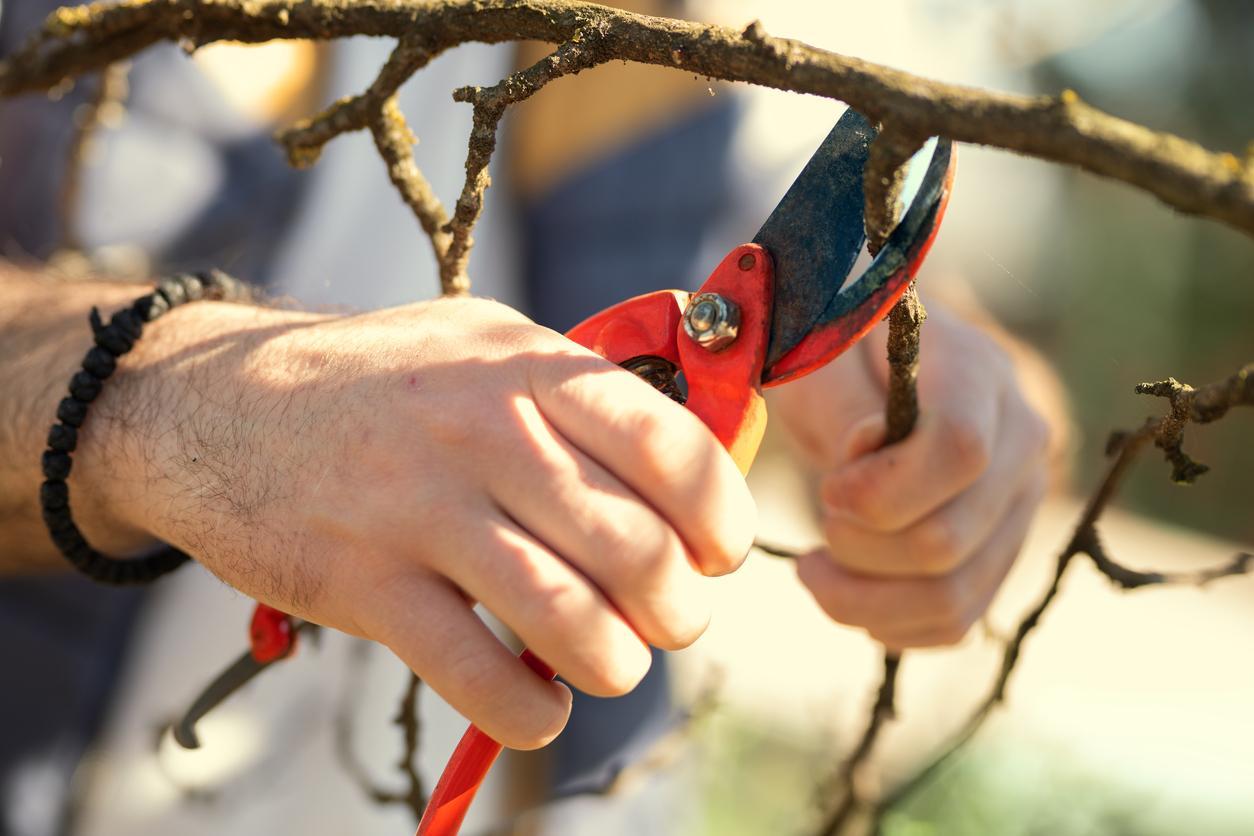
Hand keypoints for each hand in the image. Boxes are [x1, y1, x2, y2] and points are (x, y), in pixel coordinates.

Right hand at [85, 296, 754, 747]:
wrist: (215, 401)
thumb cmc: (380, 380)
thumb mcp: (482, 343)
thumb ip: (577, 389)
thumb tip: (685, 464)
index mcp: (528, 366)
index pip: (673, 449)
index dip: (722, 517)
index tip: (718, 552)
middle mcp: (484, 431)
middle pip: (637, 549)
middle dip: (678, 608)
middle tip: (669, 617)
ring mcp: (420, 508)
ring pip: (571, 621)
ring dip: (616, 663)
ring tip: (613, 661)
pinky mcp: (362, 583)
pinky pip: (480, 676)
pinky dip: (531, 713)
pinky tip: (540, 704)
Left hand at [770, 304, 1050, 648]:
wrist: (873, 370)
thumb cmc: (838, 355)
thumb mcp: (823, 361)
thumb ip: (845, 405)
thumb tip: (866, 451)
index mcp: (981, 376)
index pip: (960, 451)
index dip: (881, 489)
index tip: (831, 485)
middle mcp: (1022, 445)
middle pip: (948, 541)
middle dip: (857, 545)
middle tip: (822, 512)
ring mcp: (1019, 508)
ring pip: (953, 598)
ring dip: (862, 598)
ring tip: (814, 565)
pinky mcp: (1000, 556)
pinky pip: (955, 624)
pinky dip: (886, 623)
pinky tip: (844, 589)